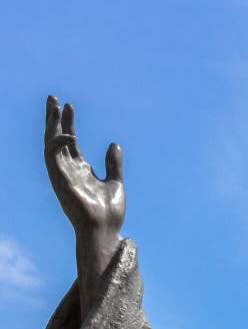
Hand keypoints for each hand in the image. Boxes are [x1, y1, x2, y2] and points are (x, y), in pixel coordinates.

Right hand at [44, 95, 125, 237]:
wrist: (107, 230)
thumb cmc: (109, 212)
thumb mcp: (115, 182)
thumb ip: (112, 164)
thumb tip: (113, 144)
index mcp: (80, 170)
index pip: (69, 142)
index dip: (68, 123)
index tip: (69, 105)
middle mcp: (68, 171)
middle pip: (56, 139)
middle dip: (54, 119)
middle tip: (53, 98)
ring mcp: (63, 176)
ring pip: (51, 146)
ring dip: (52, 127)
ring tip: (55, 107)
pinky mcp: (61, 183)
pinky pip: (54, 160)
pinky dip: (58, 146)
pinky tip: (69, 134)